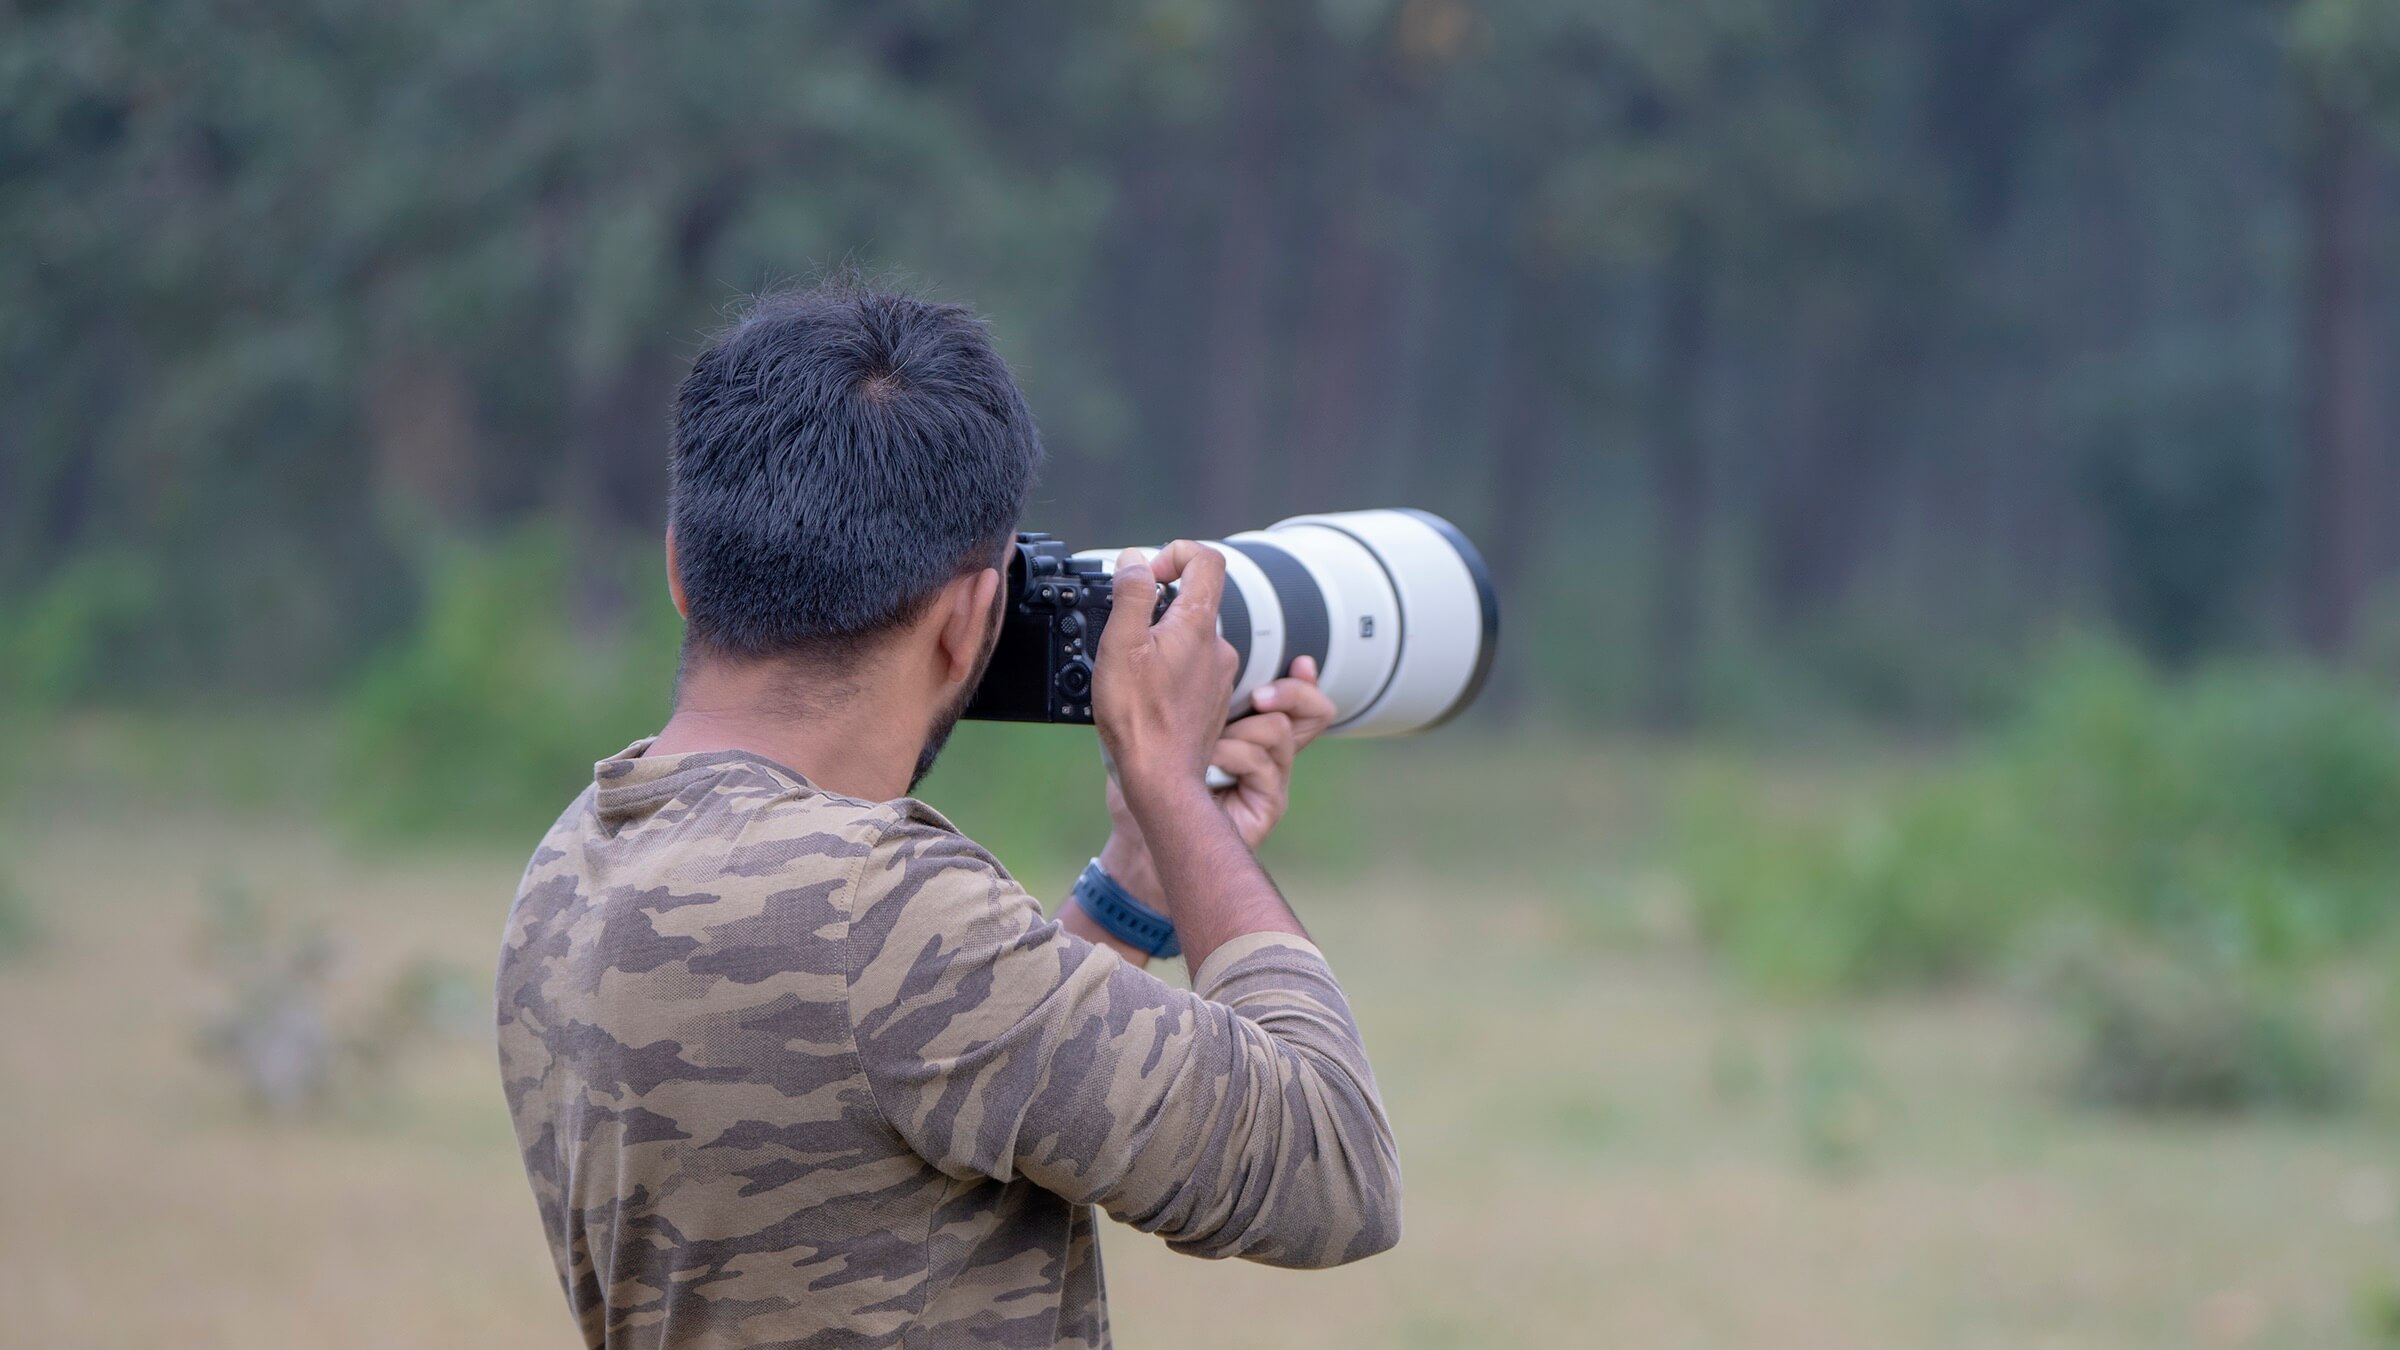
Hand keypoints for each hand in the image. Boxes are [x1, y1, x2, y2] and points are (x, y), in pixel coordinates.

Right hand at [1092, 541, 1240, 816]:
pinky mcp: (1212, 701)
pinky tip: (1146, 693)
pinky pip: (1194, 669)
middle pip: (1195, 600)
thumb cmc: (1140, 718)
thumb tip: (1134, 560)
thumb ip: (1131, 594)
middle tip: (1126, 631)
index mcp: (1198, 625)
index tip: (1148, 575)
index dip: (1176, 554)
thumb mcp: (1121, 644)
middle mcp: (1218, 647)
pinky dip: (1170, 670)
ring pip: (1192, 638)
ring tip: (1131, 669)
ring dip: (1162, 641)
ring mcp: (1219, 676)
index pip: (1207, 560)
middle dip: (1158, 605)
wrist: (1162, 778)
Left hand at [1098, 656, 1335, 903]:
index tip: (1300, 662)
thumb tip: (1203, 652)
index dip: (1305, 679)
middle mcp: (1270, 753)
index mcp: (1253, 730)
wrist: (1145, 832)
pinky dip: (1229, 755)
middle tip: (1258, 695)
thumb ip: (1195, 694)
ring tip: (1206, 745)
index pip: (1301, 699)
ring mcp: (1273, 779)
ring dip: (1238, 730)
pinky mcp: (1270, 802)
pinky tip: (1205, 764)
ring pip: (1280, 729)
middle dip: (1292, 692)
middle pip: (1316, 711)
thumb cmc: (1155, 777)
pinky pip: (1260, 760)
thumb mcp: (1174, 723)